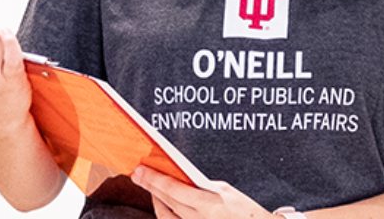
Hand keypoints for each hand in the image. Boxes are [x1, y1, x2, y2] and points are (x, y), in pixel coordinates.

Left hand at [131, 166, 275, 218]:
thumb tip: (180, 181)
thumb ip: (201, 186)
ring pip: (166, 216)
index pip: (172, 189)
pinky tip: (164, 204)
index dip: (153, 179)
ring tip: (150, 188)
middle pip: (166, 202)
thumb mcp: (226, 191)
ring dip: (156, 201)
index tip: (140, 169)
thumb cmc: (245, 211)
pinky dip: (167, 213)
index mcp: (208, 205)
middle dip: (149, 187)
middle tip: (137, 175)